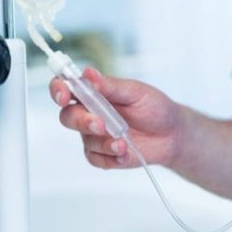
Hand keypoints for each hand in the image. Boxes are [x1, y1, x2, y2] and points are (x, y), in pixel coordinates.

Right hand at [50, 69, 184, 169]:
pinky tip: (124, 153)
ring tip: (123, 142)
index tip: (64, 95)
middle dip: (82, 121)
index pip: (65, 88)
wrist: (172, 133)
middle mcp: (89, 113)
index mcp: (94, 93)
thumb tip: (88, 73)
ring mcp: (94, 135)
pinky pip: (96, 159)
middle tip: (100, 125)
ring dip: (103, 142)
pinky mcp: (103, 154)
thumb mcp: (136, 92)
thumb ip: (111, 86)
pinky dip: (110, 157)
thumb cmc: (155, 108)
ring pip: (85, 140)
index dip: (58, 90)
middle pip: (68, 117)